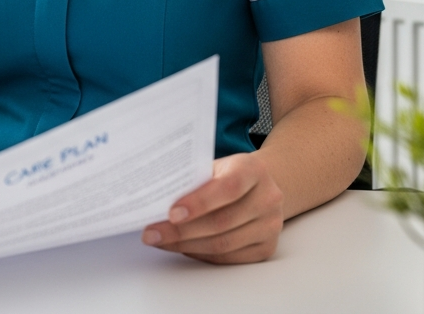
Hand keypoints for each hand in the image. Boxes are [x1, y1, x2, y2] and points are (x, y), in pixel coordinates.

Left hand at [141, 153, 284, 263]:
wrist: (259, 185)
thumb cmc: (227, 174)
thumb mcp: (214, 166)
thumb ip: (193, 179)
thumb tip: (156, 199)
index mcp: (253, 169)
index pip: (228, 187)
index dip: (199, 202)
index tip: (171, 214)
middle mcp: (268, 198)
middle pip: (222, 222)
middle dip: (181, 231)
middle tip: (152, 233)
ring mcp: (270, 225)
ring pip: (223, 244)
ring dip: (186, 245)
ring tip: (161, 242)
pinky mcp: (266, 248)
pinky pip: (228, 258)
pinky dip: (201, 254)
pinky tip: (182, 247)